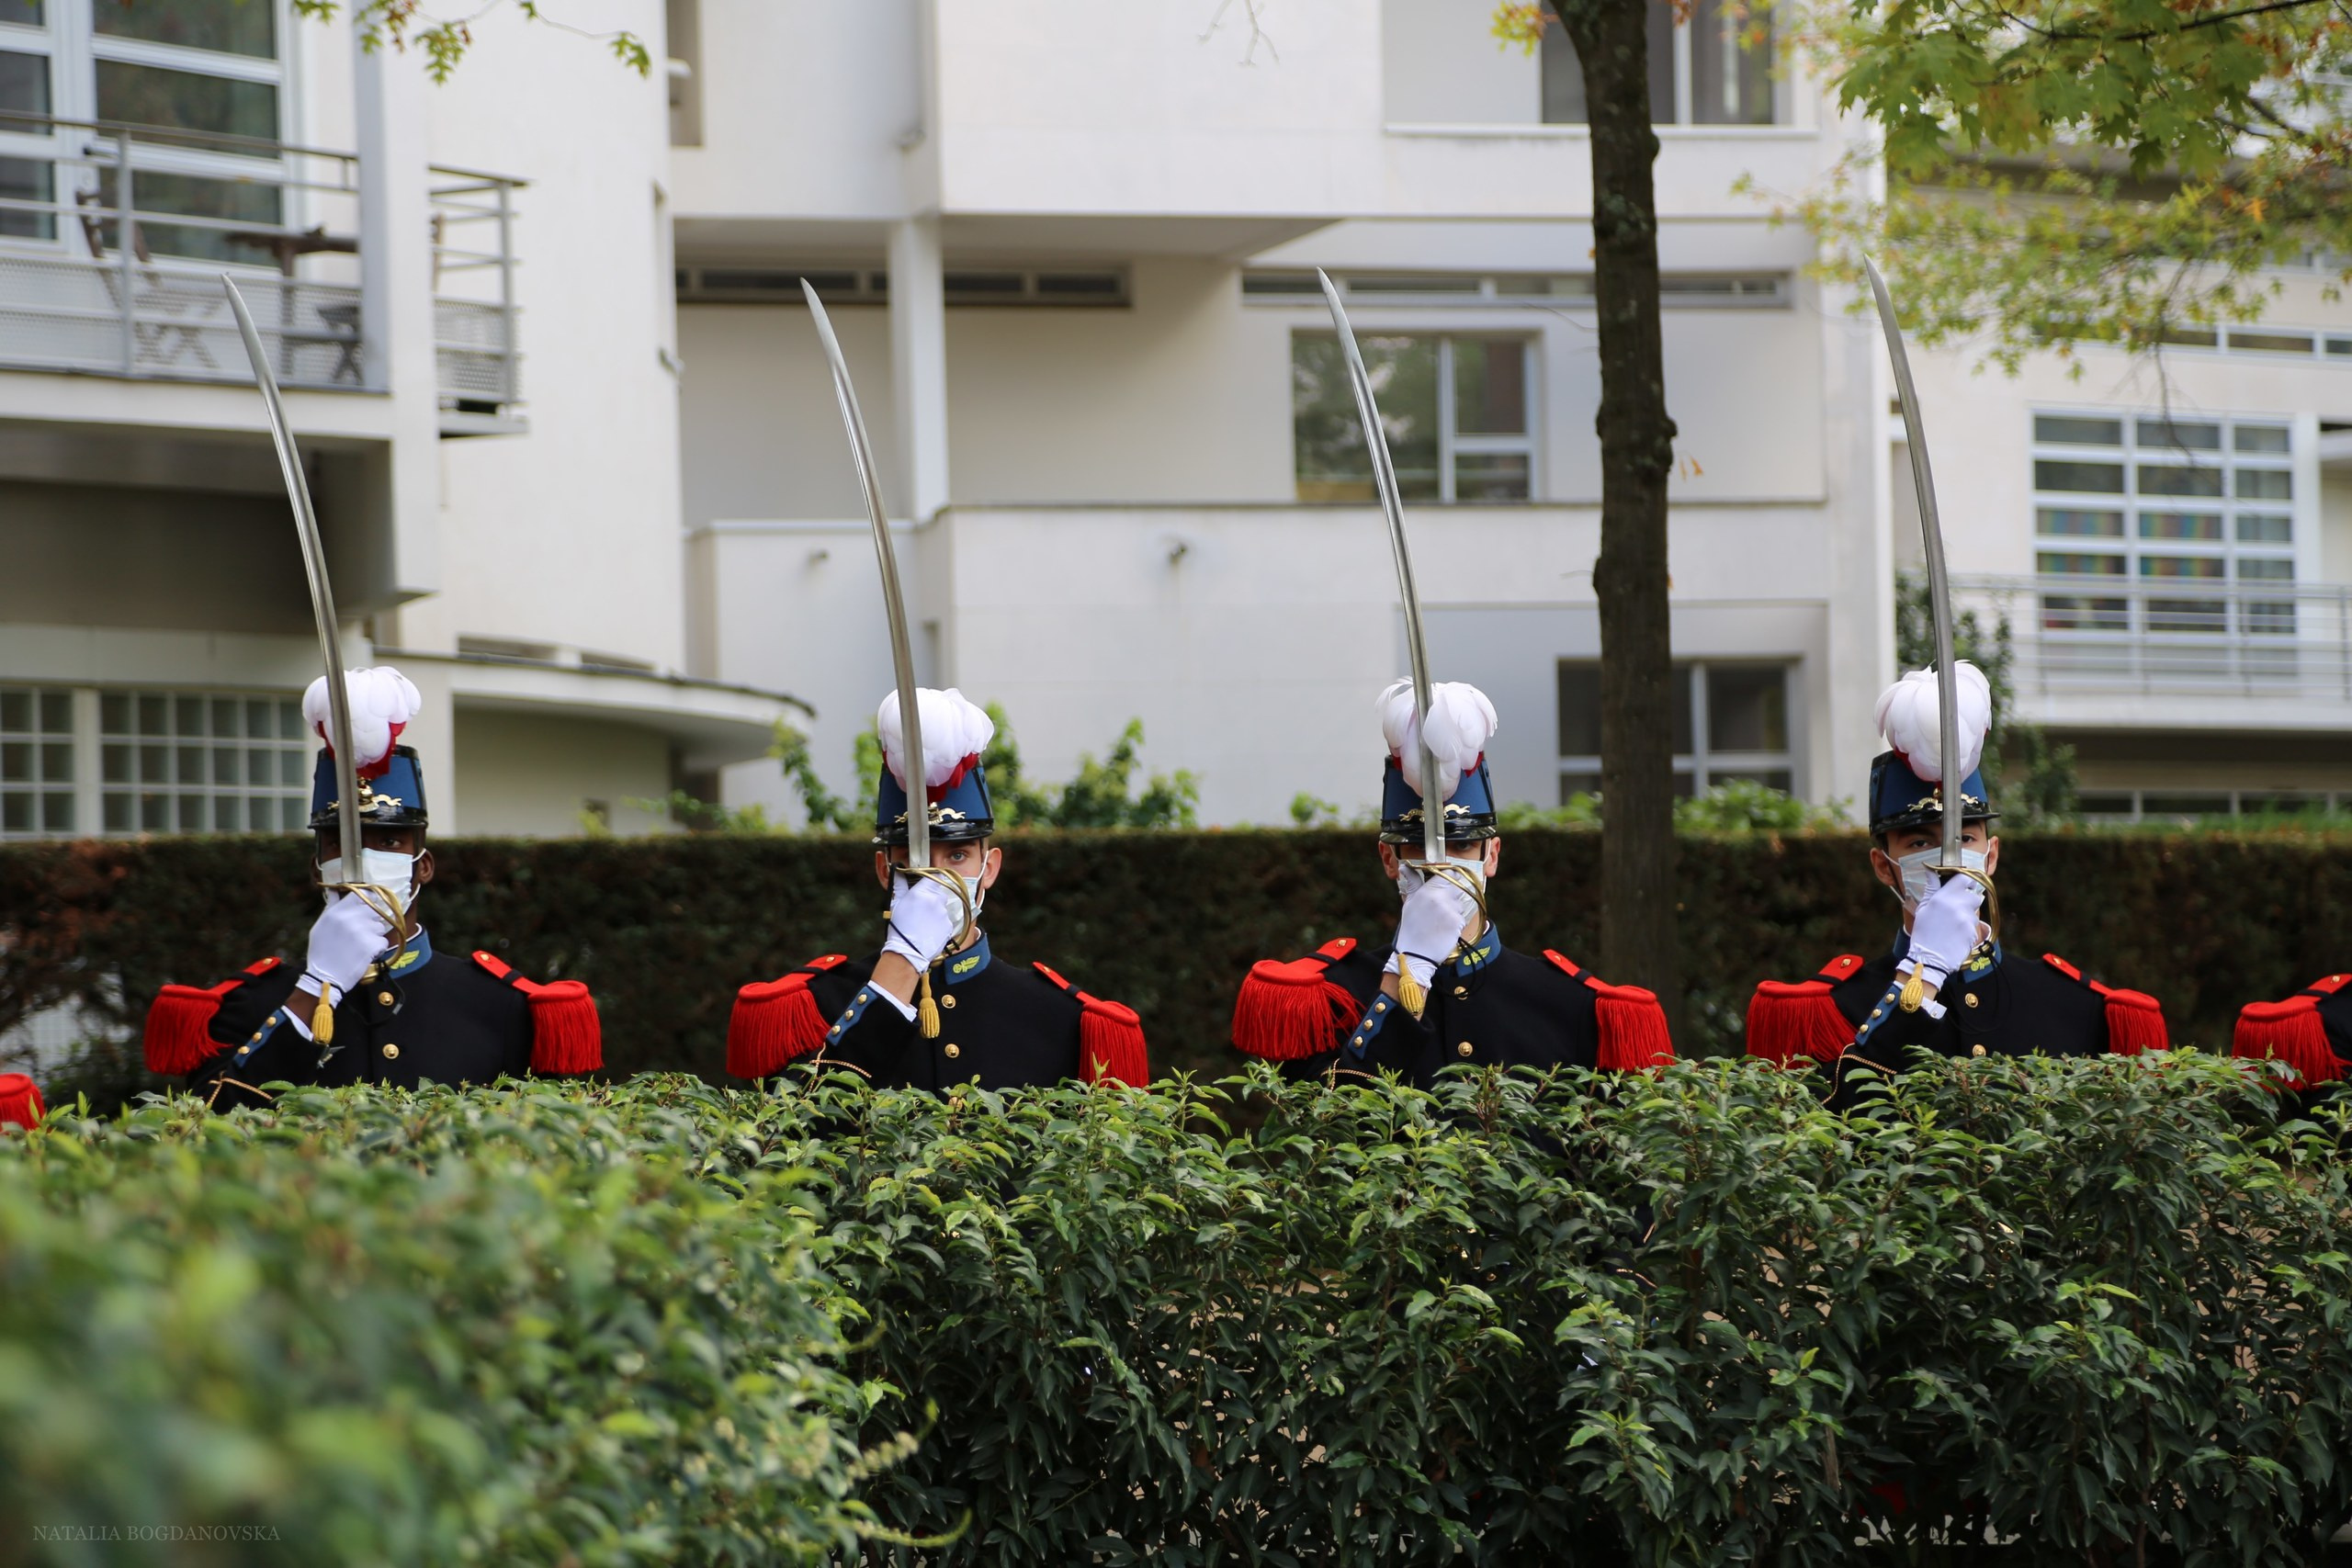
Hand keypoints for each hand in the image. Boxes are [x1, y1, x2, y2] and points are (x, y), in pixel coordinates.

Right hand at [304, 890, 393, 999]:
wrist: (325, 977)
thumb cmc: (322, 951)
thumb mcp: (321, 925)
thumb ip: (331, 906)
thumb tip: (335, 890)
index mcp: (338, 911)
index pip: (362, 894)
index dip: (368, 899)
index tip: (368, 906)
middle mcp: (351, 918)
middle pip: (375, 910)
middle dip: (372, 920)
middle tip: (361, 933)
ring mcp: (364, 931)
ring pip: (380, 926)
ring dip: (374, 935)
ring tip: (360, 945)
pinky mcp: (373, 945)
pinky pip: (383, 941)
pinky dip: (377, 948)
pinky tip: (364, 954)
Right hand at [881, 873, 967, 970]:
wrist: (908, 952)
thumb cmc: (899, 928)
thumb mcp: (896, 904)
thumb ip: (900, 885)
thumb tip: (898, 873)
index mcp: (922, 892)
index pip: (934, 877)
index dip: (932, 881)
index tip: (928, 885)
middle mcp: (935, 900)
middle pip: (939, 892)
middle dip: (933, 897)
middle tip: (922, 908)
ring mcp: (943, 914)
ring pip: (942, 907)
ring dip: (936, 912)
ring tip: (923, 923)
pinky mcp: (948, 926)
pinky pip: (945, 920)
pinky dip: (940, 924)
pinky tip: (929, 930)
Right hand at [1389, 869, 1478, 986]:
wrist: (1415, 954)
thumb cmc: (1411, 928)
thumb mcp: (1409, 902)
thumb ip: (1413, 882)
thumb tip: (1404, 866)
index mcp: (1427, 891)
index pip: (1449, 874)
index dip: (1451, 876)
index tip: (1448, 880)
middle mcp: (1441, 898)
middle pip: (1458, 887)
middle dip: (1453, 893)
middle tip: (1443, 905)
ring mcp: (1451, 911)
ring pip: (1460, 904)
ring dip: (1454, 909)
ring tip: (1440, 920)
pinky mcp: (1458, 923)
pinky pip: (1462, 917)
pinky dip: (1456, 922)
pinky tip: (1444, 929)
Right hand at [1903, 873, 1985, 991]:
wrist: (1929, 959)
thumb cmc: (1923, 933)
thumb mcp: (1923, 908)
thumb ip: (1931, 889)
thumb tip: (1931, 871)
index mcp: (1943, 897)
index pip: (1964, 878)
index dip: (1966, 880)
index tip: (1964, 884)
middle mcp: (1957, 905)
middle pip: (1975, 895)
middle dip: (1969, 900)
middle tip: (1957, 909)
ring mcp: (1967, 919)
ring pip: (1975, 912)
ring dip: (1967, 916)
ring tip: (1953, 926)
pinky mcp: (1973, 932)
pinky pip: (1975, 925)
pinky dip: (1968, 929)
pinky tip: (1956, 936)